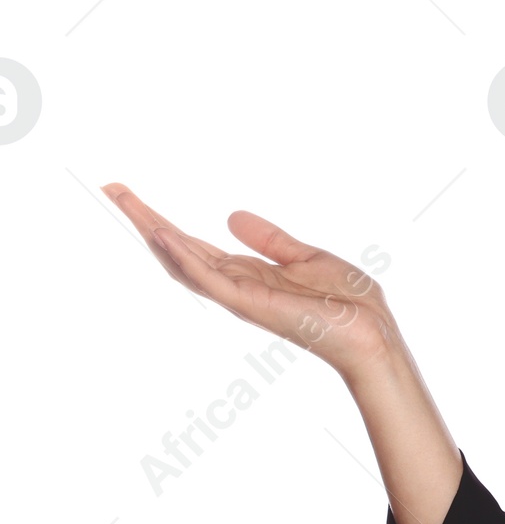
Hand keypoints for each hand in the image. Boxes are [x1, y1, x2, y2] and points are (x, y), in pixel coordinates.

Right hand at [102, 183, 398, 380]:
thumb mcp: (306, 258)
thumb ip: (270, 240)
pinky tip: (162, 234)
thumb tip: (232, 217)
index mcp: (249, 275)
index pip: (196, 246)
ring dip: (154, 232)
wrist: (372, 333)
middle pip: (179, 251)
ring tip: (125, 203)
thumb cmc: (349, 304)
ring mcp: (241, 297)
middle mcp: (238, 287)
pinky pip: (209, 280)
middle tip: (112, 190)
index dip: (165, 222)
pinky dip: (184, 257)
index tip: (135, 198)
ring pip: (184, 262)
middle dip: (145, 221)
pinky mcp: (251, 305)